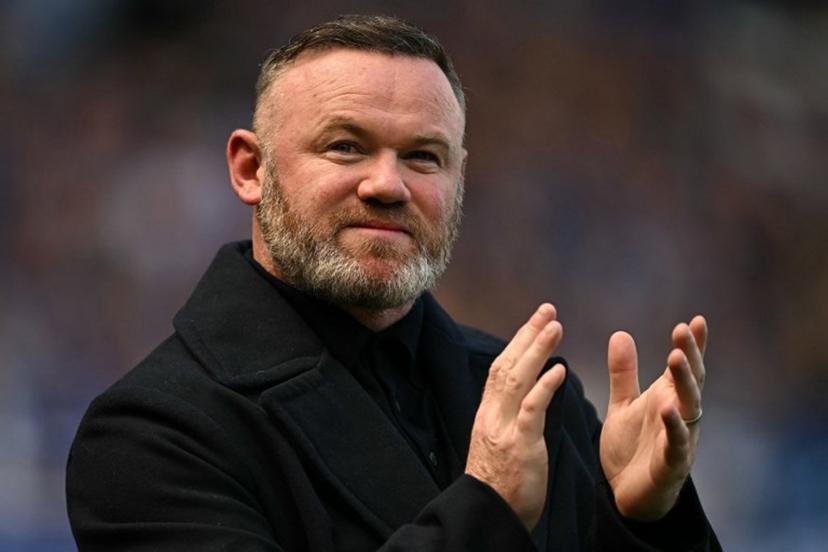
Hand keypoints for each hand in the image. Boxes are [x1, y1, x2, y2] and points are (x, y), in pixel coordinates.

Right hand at [465, 304, 566, 530]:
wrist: (488, 513)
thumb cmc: (499, 484)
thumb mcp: (498, 443)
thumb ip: (509, 417)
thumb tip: (525, 395)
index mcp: (488, 414)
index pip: (500, 368)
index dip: (518, 342)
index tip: (534, 322)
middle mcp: (492, 414)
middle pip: (507, 364)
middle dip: (527, 334)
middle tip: (548, 310)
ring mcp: (504, 428)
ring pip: (517, 379)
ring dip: (537, 350)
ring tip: (555, 326)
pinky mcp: (519, 444)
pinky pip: (531, 409)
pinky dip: (544, 386)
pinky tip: (559, 369)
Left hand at [599, 316, 707, 520]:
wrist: (626, 494)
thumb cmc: (632, 447)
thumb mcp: (623, 404)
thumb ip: (623, 373)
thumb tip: (620, 333)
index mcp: (668, 398)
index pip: (683, 367)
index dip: (692, 345)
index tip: (696, 320)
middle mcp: (679, 415)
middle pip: (690, 381)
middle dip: (689, 355)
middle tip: (683, 330)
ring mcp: (679, 439)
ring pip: (689, 407)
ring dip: (684, 382)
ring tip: (676, 357)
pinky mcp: (671, 464)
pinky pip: (677, 444)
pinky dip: (674, 427)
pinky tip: (668, 409)